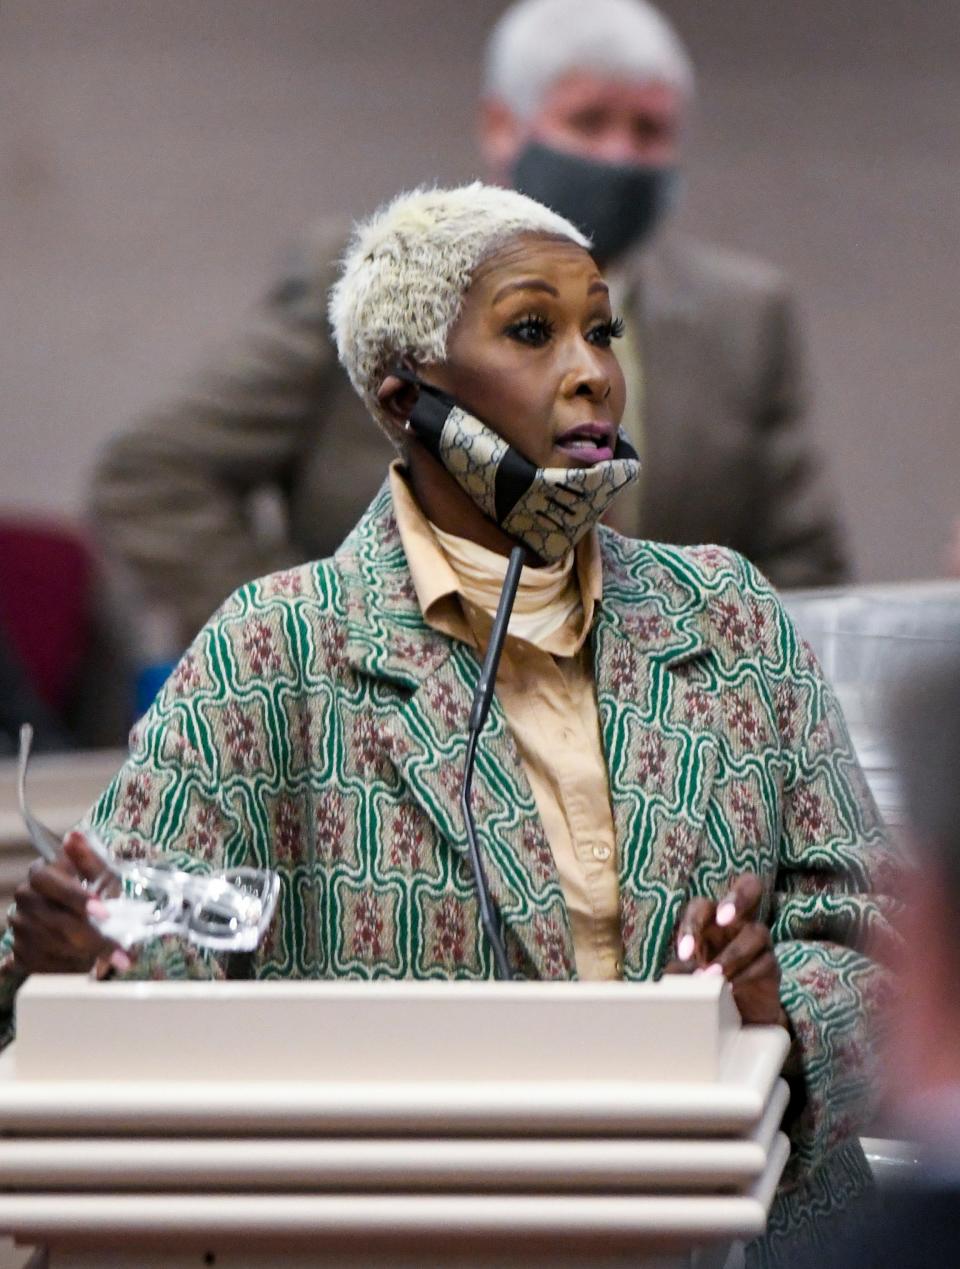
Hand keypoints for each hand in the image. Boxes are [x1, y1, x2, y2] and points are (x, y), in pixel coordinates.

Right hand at [11, 831, 128, 975]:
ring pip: (49, 946)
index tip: (103, 912)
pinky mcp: (20, 953)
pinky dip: (71, 970)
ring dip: (84, 956)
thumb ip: (89, 858)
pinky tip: (93, 967)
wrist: (84, 919)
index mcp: (40, 874)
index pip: (47, 881)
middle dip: (91, 938)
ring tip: (114, 960)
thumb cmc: (95, 891)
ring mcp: (19, 927)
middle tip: (120, 952)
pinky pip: (42, 966)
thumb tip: (73, 836)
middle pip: (52, 920)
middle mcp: (24, 899)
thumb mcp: (101, 873)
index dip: (75, 897)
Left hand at [665, 873, 788, 1029]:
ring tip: (713, 975)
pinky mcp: (771, 965)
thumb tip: (680, 969)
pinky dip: (746, 974)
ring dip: (732, 954)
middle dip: (738, 898)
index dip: (693, 924)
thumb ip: (681, 969)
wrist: (733, 1015)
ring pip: (755, 933)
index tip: (683, 954)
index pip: (703, 906)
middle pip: (749, 887)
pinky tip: (730, 988)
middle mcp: (738, 921)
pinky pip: (765, 962)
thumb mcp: (688, 975)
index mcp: (712, 918)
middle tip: (722, 918)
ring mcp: (758, 941)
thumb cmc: (706, 984)